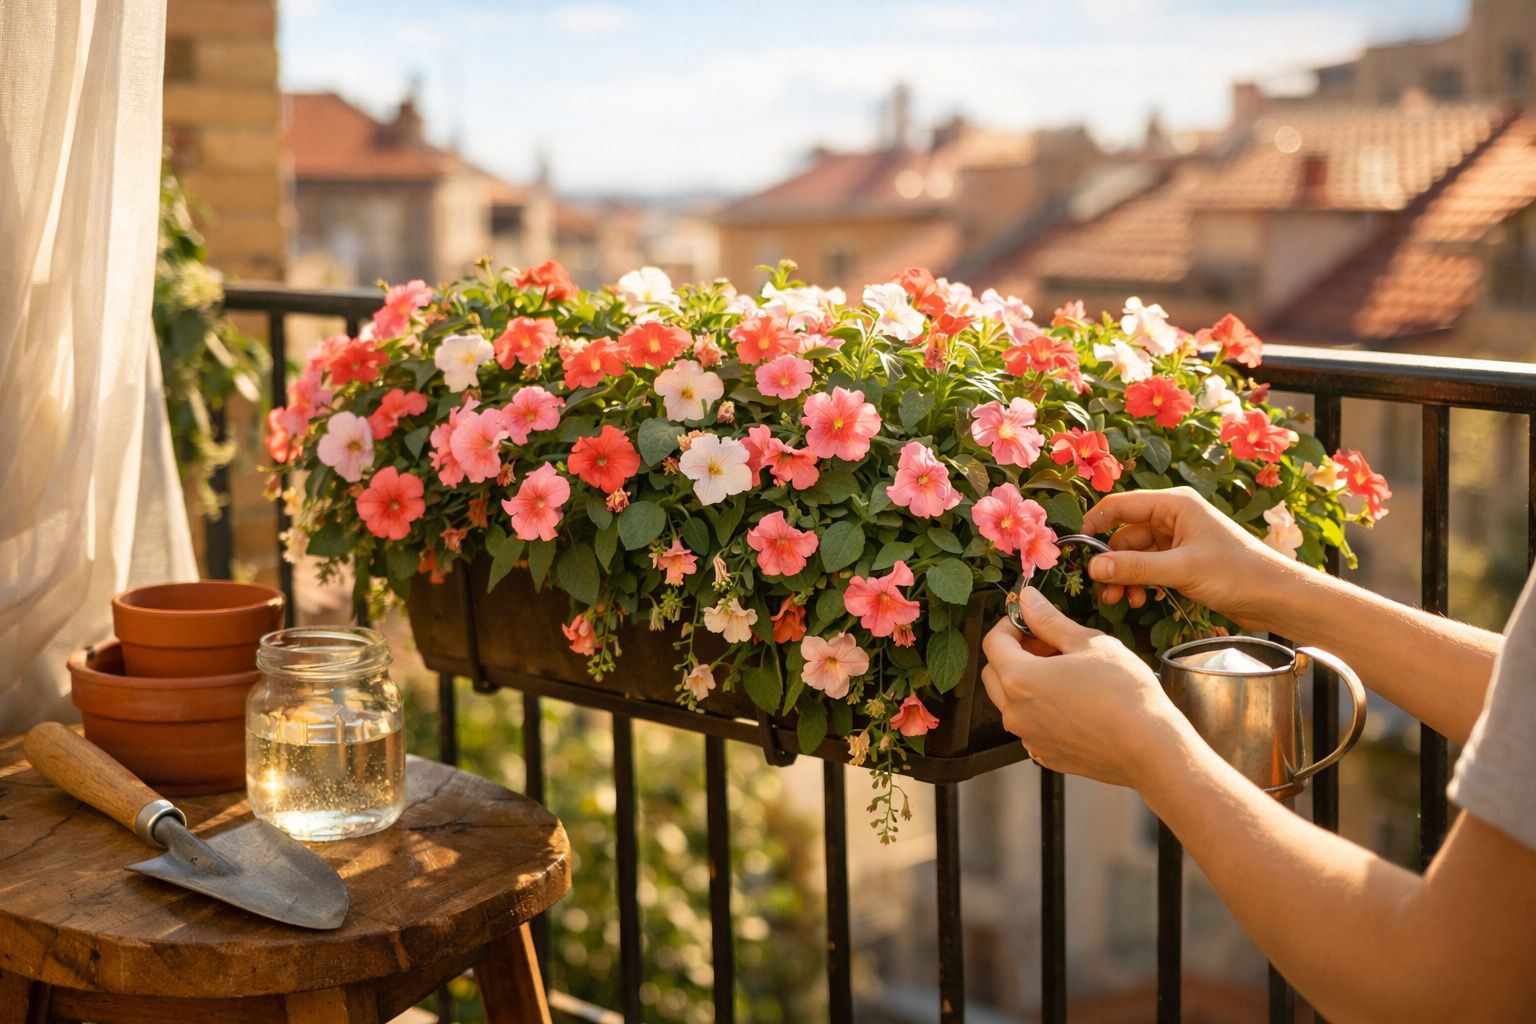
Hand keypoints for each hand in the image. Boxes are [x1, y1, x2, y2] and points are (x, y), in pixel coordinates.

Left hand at [980, 588, 1184, 787]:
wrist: (1150, 749)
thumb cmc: (1124, 693)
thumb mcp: (1087, 643)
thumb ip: (1049, 620)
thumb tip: (1027, 600)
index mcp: (1019, 680)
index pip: (993, 642)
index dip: (1010, 624)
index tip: (1031, 619)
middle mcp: (1015, 713)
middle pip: (994, 673)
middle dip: (1014, 652)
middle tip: (1048, 643)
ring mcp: (1029, 738)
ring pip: (1011, 701)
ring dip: (1026, 680)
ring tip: (1065, 671)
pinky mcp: (1047, 756)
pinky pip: (1030, 724)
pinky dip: (1040, 707)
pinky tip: (1073, 700)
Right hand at [1080, 486, 1291, 632]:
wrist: (1277, 596)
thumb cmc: (1238, 573)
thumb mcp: (1182, 569)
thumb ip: (1135, 567)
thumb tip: (1092, 567)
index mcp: (1174, 504)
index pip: (1120, 505)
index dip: (1094, 524)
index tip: (1075, 550)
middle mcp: (1173, 517)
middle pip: (1124, 535)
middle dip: (1111, 562)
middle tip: (1103, 592)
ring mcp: (1178, 541)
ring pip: (1134, 555)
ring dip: (1124, 576)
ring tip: (1121, 601)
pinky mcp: (1183, 562)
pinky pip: (1149, 568)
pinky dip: (1139, 582)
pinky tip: (1140, 600)